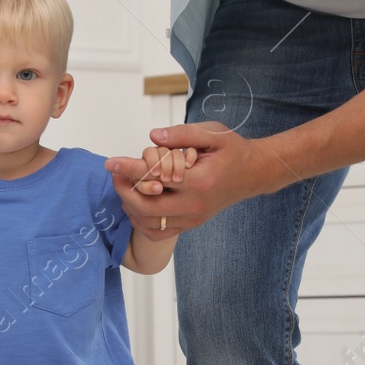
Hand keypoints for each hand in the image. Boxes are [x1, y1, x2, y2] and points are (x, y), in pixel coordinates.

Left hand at [104, 123, 276, 238]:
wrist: (253, 174)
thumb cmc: (232, 150)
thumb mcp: (212, 133)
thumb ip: (182, 134)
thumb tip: (152, 136)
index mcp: (199, 181)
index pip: (155, 177)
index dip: (129, 168)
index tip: (110, 162)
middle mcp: (194, 205)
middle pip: (146, 207)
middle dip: (124, 190)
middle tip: (115, 173)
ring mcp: (192, 219)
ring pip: (148, 223)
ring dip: (130, 206)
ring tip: (124, 185)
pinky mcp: (190, 225)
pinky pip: (157, 231)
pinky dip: (140, 220)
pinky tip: (135, 202)